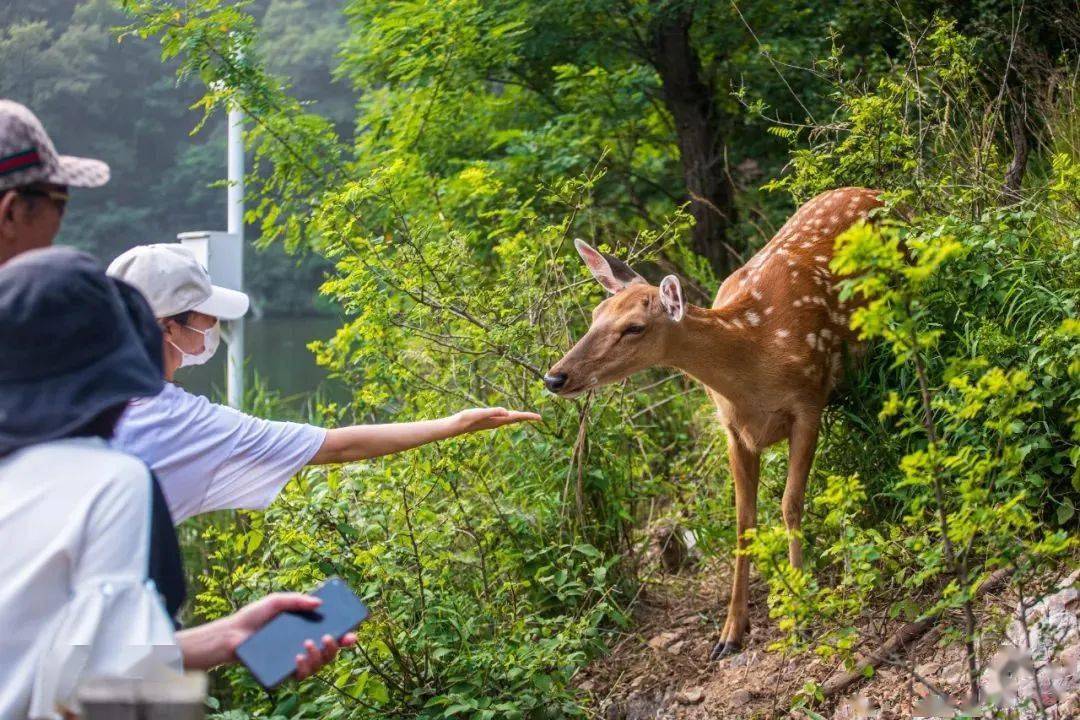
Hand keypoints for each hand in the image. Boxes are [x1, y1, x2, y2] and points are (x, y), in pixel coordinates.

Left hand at [223, 593, 357, 679]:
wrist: (231, 635)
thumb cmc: (253, 617)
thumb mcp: (276, 601)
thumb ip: (297, 600)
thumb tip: (319, 604)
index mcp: (306, 628)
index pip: (331, 633)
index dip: (345, 636)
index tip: (353, 634)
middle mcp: (303, 645)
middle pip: (329, 651)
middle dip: (334, 647)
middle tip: (328, 637)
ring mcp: (294, 660)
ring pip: (318, 665)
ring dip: (319, 656)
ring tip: (308, 645)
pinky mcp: (283, 671)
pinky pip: (301, 675)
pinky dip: (303, 667)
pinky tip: (298, 658)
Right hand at [451, 407, 540, 433]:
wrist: (457, 426)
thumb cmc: (467, 419)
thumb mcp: (480, 413)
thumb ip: (493, 412)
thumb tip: (507, 412)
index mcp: (498, 420)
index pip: (517, 417)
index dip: (528, 417)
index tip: (539, 417)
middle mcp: (498, 422)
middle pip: (516, 420)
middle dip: (527, 418)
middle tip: (539, 417)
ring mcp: (493, 422)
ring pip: (511, 420)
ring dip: (520, 418)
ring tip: (528, 417)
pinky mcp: (489, 421)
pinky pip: (504, 419)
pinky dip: (511, 417)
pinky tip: (510, 416)